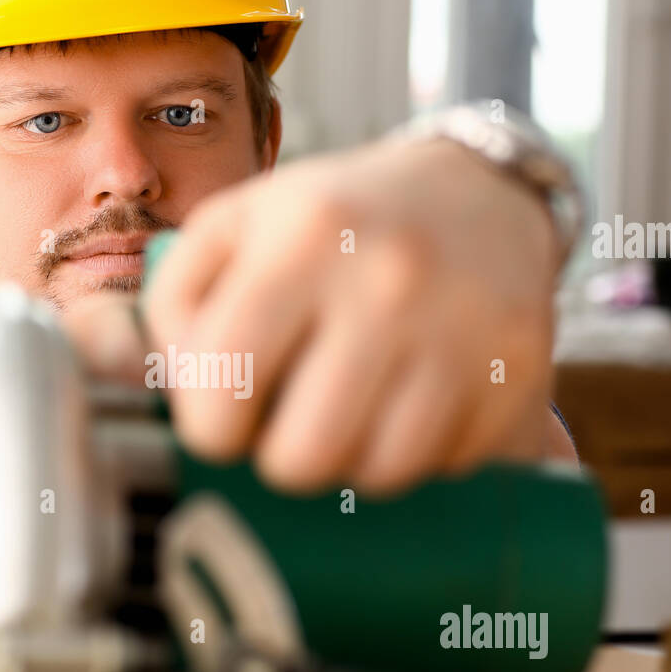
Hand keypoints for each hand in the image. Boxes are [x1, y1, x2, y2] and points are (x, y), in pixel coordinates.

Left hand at [65, 136, 569, 495]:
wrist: (477, 195)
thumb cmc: (335, 220)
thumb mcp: (236, 227)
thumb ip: (171, 302)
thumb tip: (150, 394)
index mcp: (299, 240)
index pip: (221, 395)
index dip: (211, 427)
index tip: (227, 414)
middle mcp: (388, 283)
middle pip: (300, 457)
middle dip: (281, 457)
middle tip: (291, 422)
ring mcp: (462, 331)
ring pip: (378, 477)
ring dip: (352, 465)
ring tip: (352, 410)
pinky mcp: (520, 374)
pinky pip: (448, 472)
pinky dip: (420, 459)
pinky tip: (411, 409)